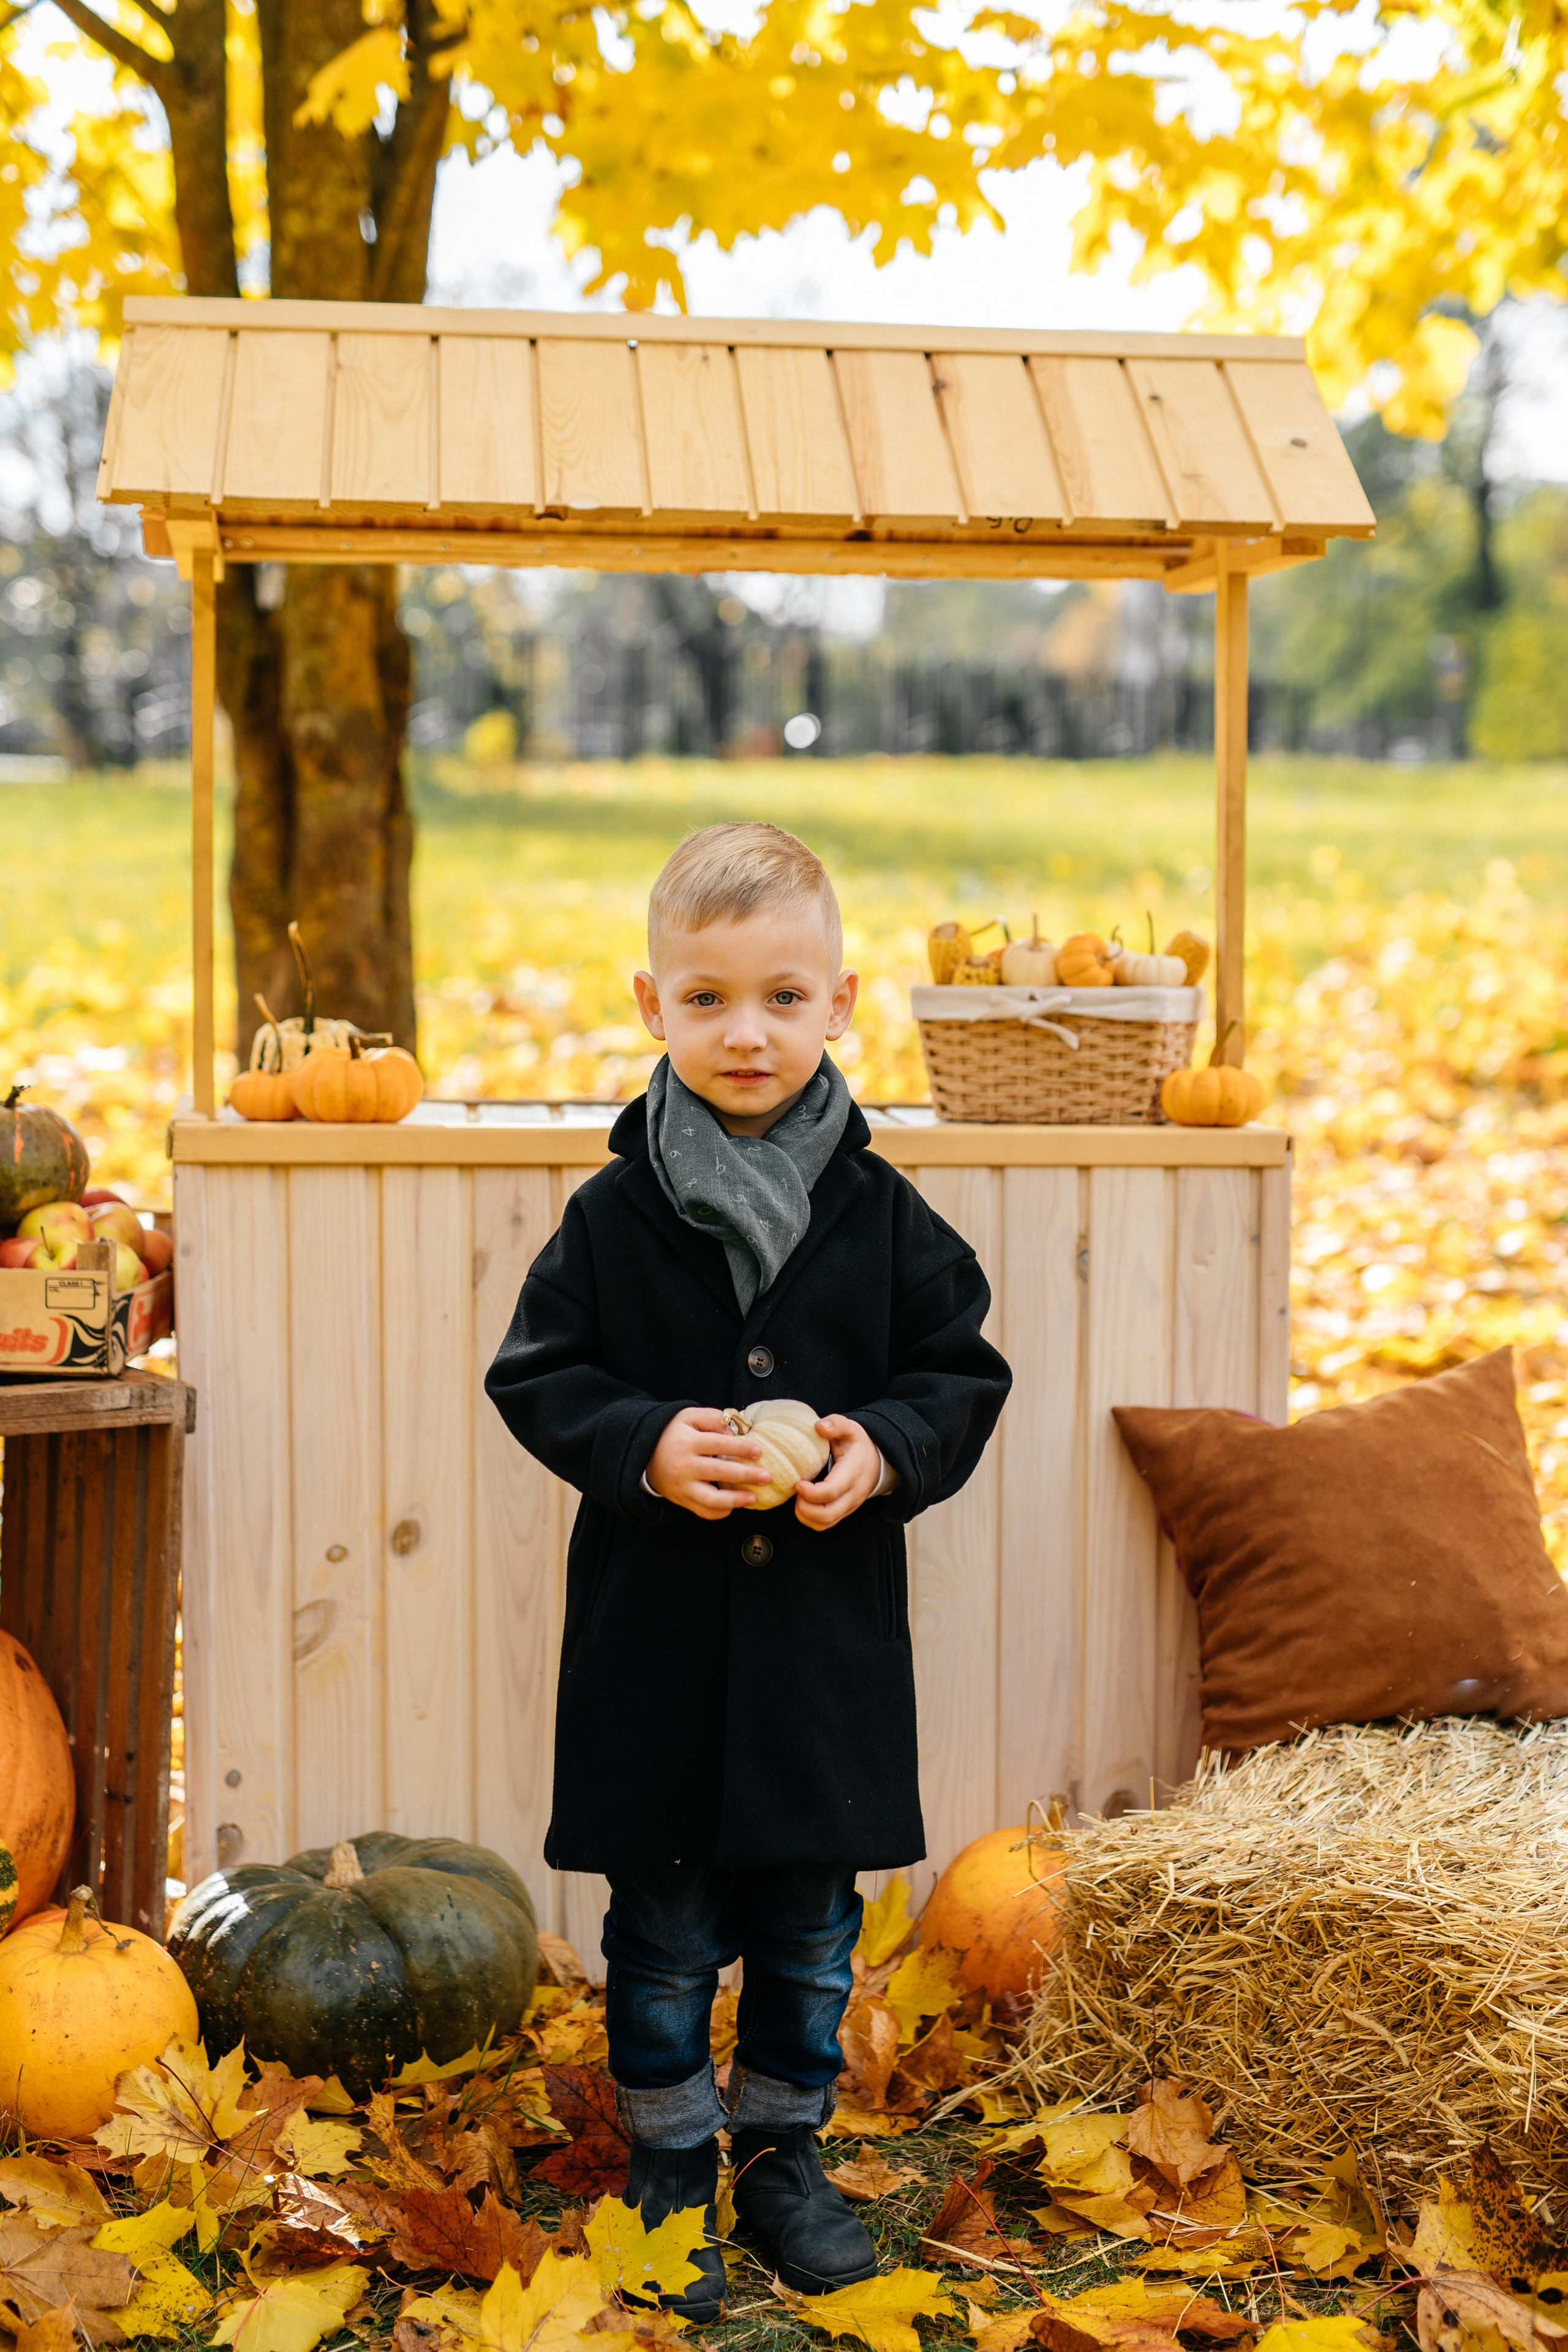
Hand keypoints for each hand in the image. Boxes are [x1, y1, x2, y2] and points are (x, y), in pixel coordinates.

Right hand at [646, 1407, 762, 1520]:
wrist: (645, 1455)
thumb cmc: (674, 1433)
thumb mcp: (688, 1417)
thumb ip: (712, 1419)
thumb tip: (733, 1433)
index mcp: (687, 1443)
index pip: (718, 1445)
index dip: (741, 1449)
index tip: (759, 1452)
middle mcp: (684, 1466)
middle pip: (719, 1472)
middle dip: (746, 1475)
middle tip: (766, 1477)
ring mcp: (683, 1487)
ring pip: (711, 1500)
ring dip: (735, 1500)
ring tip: (753, 1498)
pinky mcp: (682, 1500)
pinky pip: (703, 1512)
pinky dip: (720, 1512)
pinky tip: (734, 1505)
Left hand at [795, 1414, 882, 1530]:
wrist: (877, 1462)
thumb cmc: (859, 1445)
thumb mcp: (851, 1429)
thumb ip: (837, 1424)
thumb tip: (819, 1426)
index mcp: (852, 1473)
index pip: (831, 1492)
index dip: (810, 1492)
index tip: (798, 1483)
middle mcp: (852, 1495)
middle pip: (826, 1514)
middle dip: (804, 1508)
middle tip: (795, 1491)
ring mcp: (849, 1506)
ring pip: (824, 1523)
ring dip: (805, 1514)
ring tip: (798, 1497)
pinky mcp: (843, 1512)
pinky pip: (824, 1525)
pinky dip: (809, 1519)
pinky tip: (803, 1503)